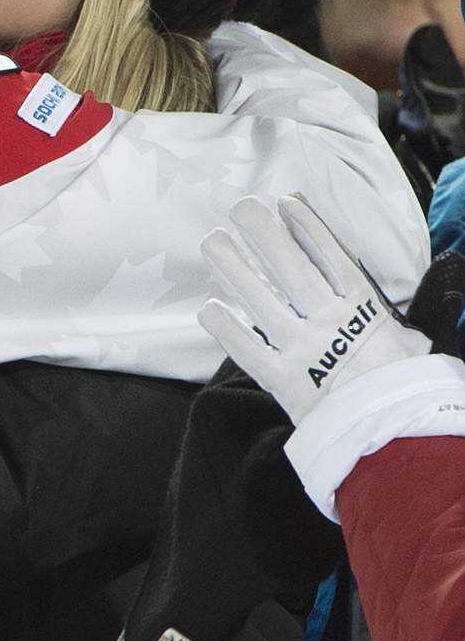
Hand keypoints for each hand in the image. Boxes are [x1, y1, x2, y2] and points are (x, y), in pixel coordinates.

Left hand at [197, 195, 429, 425]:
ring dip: (233, 268)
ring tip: (213, 242)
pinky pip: (246, 349)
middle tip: (239, 208)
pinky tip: (208, 308)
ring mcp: (303, 350)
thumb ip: (404, 315)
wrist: (394, 436)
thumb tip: (431, 288)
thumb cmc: (405, 388)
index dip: (306, 227)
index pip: (331, 258)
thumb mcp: (415, 342)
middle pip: (290, 268)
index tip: (285, 204)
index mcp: (364, 310)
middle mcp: (330, 324)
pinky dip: (226, 328)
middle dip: (263, 234)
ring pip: (261, 300)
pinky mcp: (282, 381)